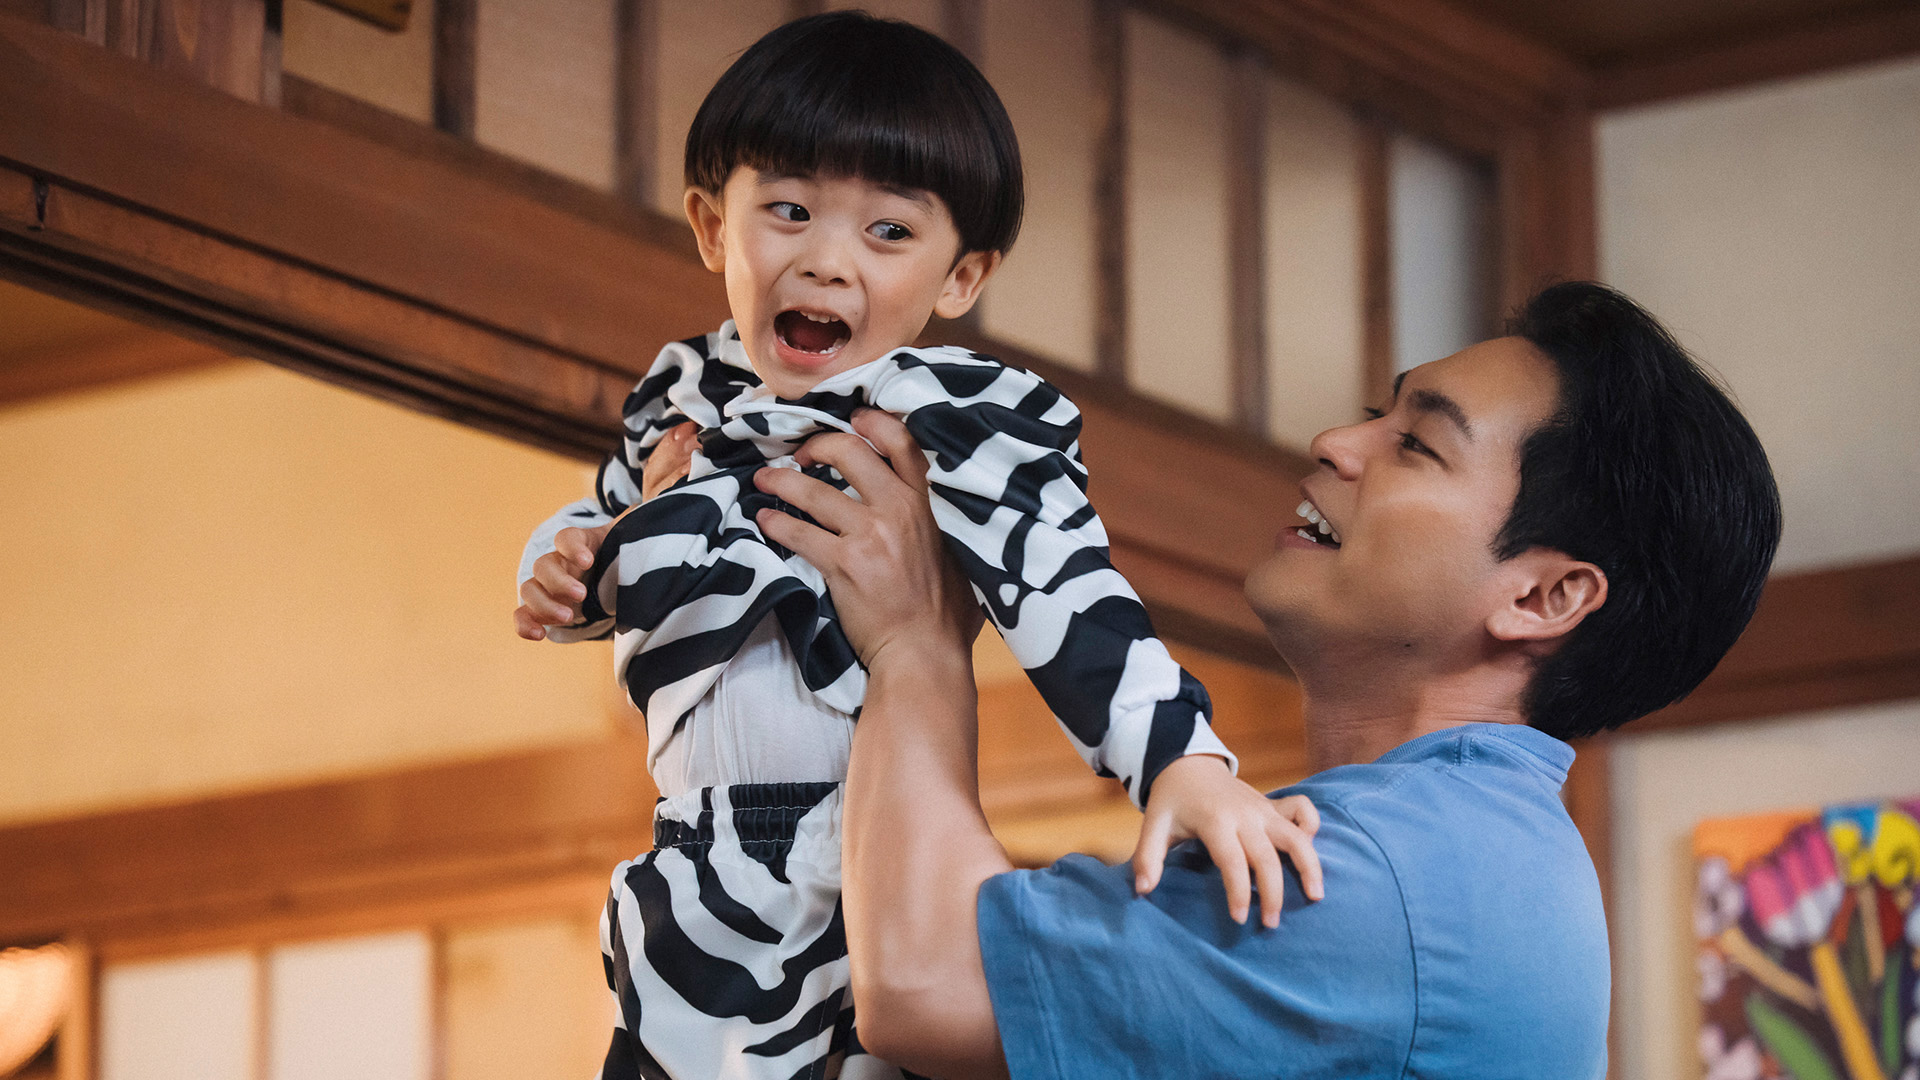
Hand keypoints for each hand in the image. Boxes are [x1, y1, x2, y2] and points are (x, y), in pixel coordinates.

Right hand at [514, 423, 696, 639]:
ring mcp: (555, 587)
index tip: (588, 560)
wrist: (638, 583)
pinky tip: (538, 635)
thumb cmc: (643, 547)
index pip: (568, 536)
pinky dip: (525, 624)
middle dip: (558, 580)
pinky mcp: (551, 612)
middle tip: (582, 595)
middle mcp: (565, 562)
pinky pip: (524, 615)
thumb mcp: (657, 518)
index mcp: (588, 540)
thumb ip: (668, 481)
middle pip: (544, 565)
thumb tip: (688, 437)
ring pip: (531, 589)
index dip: (572, 547)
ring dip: (543, 603)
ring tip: (570, 617)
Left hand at [751, 409, 982, 669]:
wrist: (925, 652)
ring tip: (764, 479)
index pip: (901, 444)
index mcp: (926, 506)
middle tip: (800, 454)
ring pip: (814, 491)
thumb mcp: (956, 556)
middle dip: (817, 445)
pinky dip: (777, 523)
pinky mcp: (842, 564)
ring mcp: (868, 535)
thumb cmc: (945, 615)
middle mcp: (897, 511)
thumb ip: (940, 526)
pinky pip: (799, 533)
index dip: (871, 422)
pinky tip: (765, 520)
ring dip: (782, 480)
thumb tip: (931, 513)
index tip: (851, 419)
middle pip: (849, 452)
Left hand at [1132, 755, 1324, 927]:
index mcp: (1216, 822)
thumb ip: (1148, 857)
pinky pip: (1303, 810)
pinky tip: (1310, 853)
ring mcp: (1263, 809)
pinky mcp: (1274, 805)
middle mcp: (1245, 815)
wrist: (1189, 763)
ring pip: (1296, 836)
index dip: (1238, 892)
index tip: (1240, 919)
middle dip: (1273, 893)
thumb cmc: (1172, 800)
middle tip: (1271, 924)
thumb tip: (1143, 890)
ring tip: (1316, 896)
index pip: (1233, 861)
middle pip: (1267, 857)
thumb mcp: (1154, 824)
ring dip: (1310, 865)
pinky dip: (1312, 826)